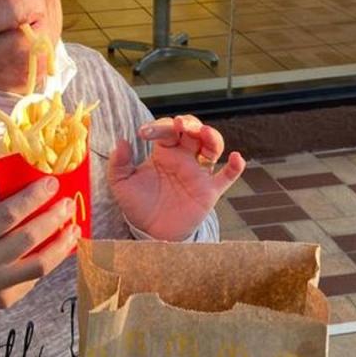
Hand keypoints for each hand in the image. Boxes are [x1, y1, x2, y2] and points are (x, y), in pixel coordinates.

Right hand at [0, 178, 77, 316]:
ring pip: (41, 265)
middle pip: (29, 238)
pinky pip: (34, 278)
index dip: (33, 198)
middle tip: (68, 202)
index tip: (51, 183)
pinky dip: (48, 260)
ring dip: (62, 244)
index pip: (8, 215)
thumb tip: (18, 183)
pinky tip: (57, 247)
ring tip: (73, 227)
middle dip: (54, 217)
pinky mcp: (6, 300)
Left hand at [107, 115, 245, 241]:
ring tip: (203, 132)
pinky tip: (237, 157)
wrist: (151, 233)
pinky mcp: (210, 191)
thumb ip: (119, 164)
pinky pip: (227, 176)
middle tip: (179, 124)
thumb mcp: (122, 185)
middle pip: (194, 131)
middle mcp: (184, 158)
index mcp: (164, 152)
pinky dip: (236, 167)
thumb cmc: (138, 205)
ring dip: (211, 136)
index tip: (142, 133)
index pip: (167, 131)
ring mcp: (199, 173)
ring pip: (213, 147)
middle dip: (189, 123)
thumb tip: (120, 142)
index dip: (158, 127)